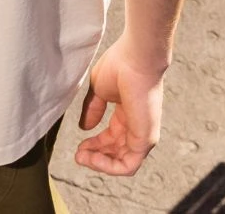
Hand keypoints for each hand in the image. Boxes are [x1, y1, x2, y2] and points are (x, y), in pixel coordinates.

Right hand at [74, 37, 165, 176]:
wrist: (136, 58)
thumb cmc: (120, 65)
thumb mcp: (99, 89)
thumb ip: (93, 109)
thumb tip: (84, 128)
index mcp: (128, 112)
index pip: (112, 137)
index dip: (94, 144)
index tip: (78, 145)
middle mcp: (137, 125)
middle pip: (116, 151)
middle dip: (95, 155)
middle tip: (78, 155)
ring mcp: (143, 133)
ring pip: (122, 162)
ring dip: (99, 163)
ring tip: (81, 157)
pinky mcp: (146, 139)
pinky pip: (128, 165)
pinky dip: (109, 166)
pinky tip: (92, 157)